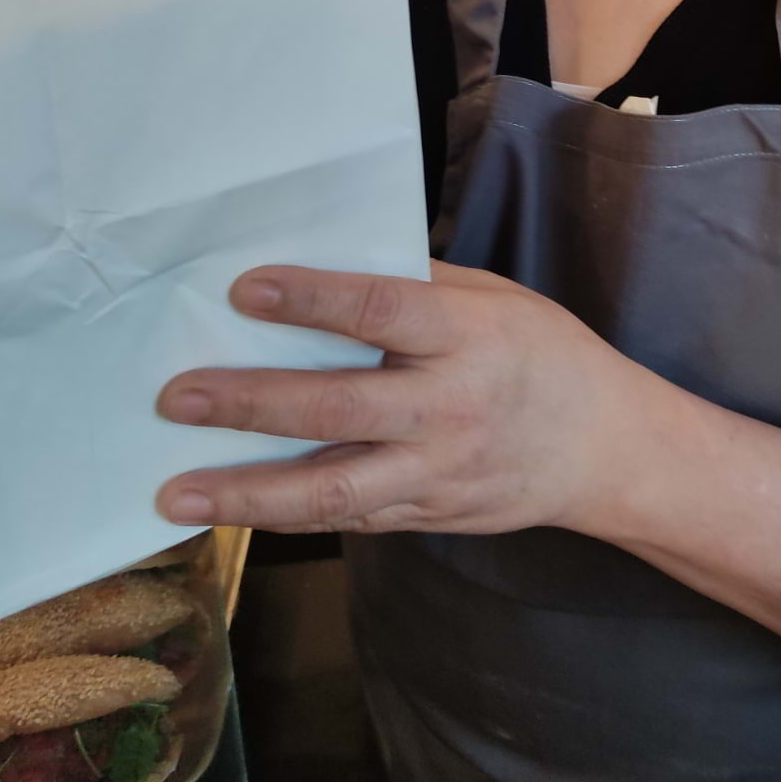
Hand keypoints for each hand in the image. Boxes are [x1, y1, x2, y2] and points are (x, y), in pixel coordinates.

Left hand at [155, 263, 661, 537]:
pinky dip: (285, 516)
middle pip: (337, 407)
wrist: (606, 448)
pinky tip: (231, 510)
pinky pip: (347, 517)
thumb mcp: (494, 297)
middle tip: (177, 396)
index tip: (242, 290)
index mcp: (467, 334)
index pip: (379, 311)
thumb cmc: (542, 353)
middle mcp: (448, 406)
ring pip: (331, 488)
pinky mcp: (425, 515)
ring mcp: (435, 471)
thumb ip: (417, 287)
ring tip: (174, 493)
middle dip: (250, 404)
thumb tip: (325, 264)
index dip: (310, 299)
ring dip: (246, 493)